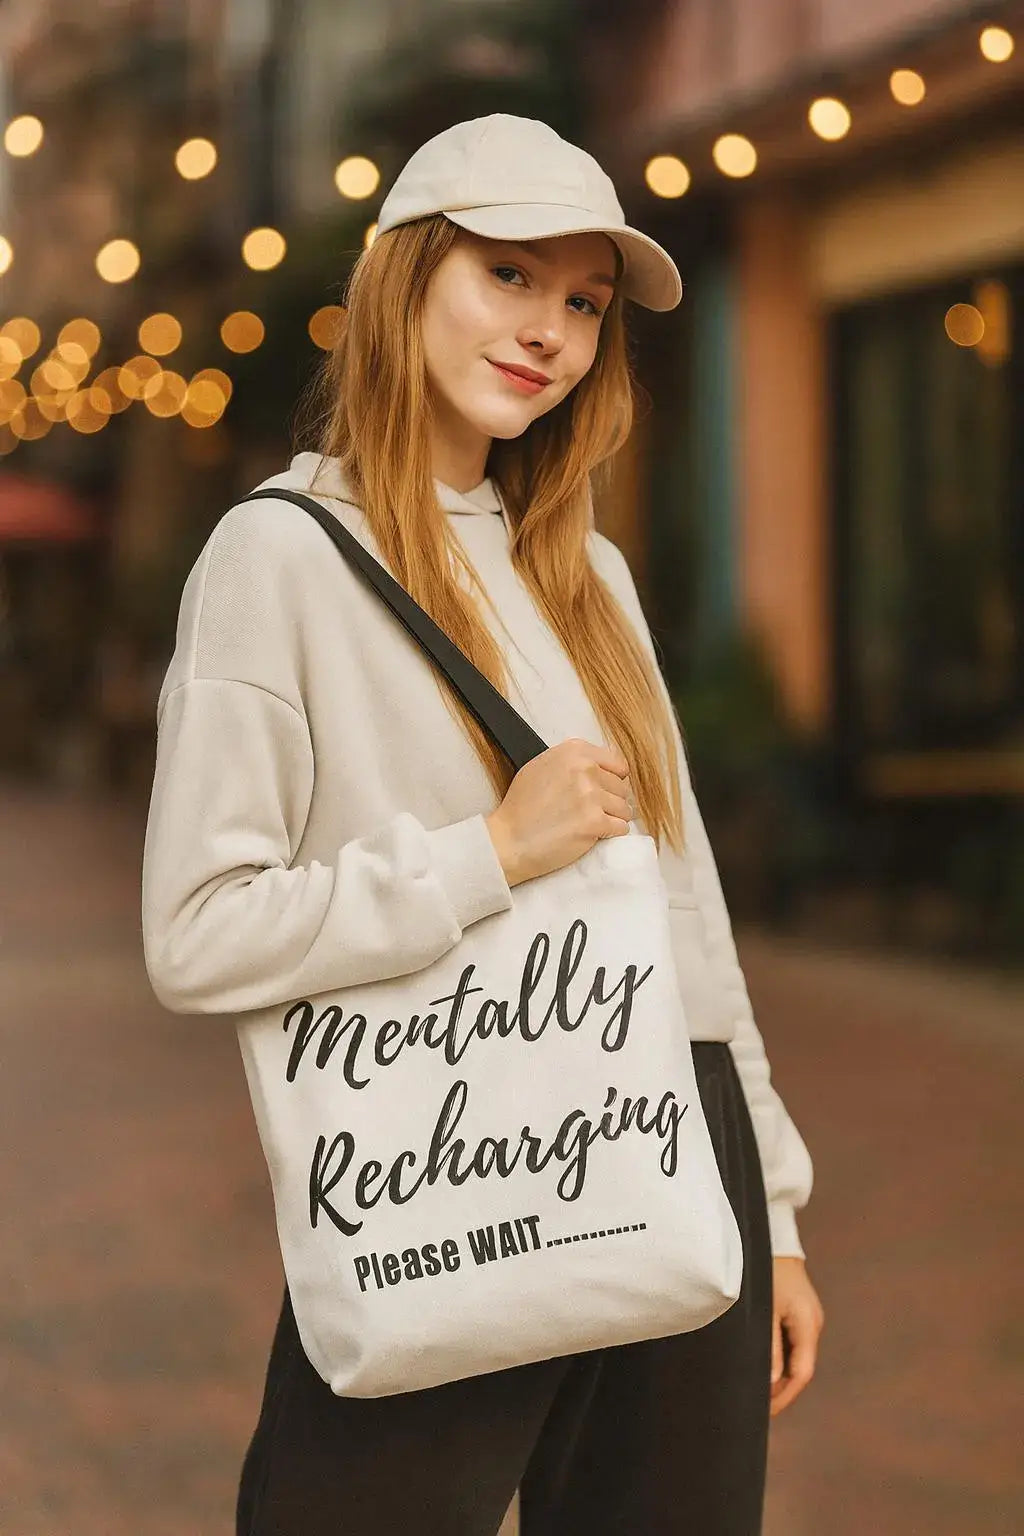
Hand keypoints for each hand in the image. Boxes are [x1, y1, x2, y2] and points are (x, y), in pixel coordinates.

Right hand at [485, 738, 633, 886]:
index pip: (617, 764)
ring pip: (624, 808)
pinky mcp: (595, 822)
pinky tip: (592, 834)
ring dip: (612, 818)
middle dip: (611, 801)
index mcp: (574, 751)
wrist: (508, 839)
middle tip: (590, 812)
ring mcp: (591, 795)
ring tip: (590, 824)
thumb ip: (572, 762)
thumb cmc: (521, 807)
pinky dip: (611, 833)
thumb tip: (600, 768)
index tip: (603, 791)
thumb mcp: (541, 767)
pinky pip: (621, 827)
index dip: (613, 780)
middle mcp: (585, 769)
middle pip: (622, 787)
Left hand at [770, 1256, 823, 1415]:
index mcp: (808, 1325)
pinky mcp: (798, 1312)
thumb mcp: (764, 1311)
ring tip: (755, 1390)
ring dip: (779, 1375)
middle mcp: (812, 1324)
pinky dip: (778, 1358)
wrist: (771, 1237)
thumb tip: (771, 1382)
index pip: (802, 1374)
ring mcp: (807, 1318)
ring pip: (796, 1357)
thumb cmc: (765, 1272)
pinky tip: (762, 1364)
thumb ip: (770, 1347)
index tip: (764, 1412)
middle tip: (757, 1407)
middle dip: (781, 1390)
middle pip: (800, 1368)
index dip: (784, 1396)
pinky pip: (791, 1343)